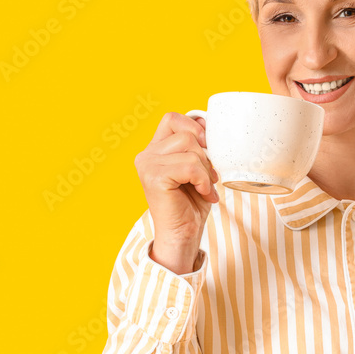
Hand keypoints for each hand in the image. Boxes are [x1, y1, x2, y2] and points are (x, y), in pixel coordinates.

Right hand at [134, 112, 218, 273]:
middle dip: (205, 157)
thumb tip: (204, 121)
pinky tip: (203, 193)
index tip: (207, 150)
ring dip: (205, 171)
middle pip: (186, 134)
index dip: (194, 128)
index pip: (172, 118)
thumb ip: (196, 145)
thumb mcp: (197, 167)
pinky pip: (190, 166)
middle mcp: (146, 155)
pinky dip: (203, 180)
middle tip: (208, 179)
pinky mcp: (154, 177)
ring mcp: (147, 165)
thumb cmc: (191, 203)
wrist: (183, 235)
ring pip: (191, 149)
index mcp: (154, 149)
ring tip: (205, 188)